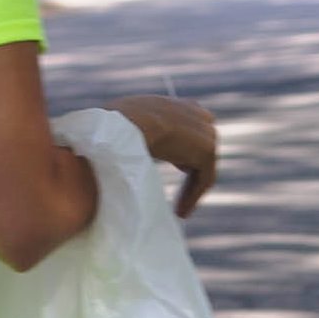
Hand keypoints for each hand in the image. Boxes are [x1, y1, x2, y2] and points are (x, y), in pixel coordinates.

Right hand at [109, 95, 219, 216]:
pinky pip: (205, 178)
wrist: (123, 126)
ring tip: (178, 211)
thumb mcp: (123, 126)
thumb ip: (135, 134)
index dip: (182, 153)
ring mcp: (204, 131)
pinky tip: (180, 212)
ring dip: (191, 189)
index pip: (188, 130)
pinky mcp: (207, 150)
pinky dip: (193, 196)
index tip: (173, 170)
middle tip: (178, 199)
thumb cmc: (111, 126)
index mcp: (176, 105)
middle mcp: (195, 113)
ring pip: (203, 166)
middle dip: (191, 171)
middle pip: (200, 148)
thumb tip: (120, 151)